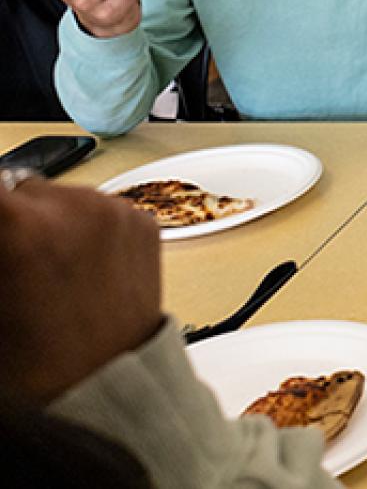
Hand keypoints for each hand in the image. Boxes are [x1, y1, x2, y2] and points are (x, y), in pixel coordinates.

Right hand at [0, 176, 162, 403]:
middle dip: (14, 220)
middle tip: (15, 261)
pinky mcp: (144, 222)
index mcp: (22, 226)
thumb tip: (1, 222)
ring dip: (50, 221)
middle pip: (23, 190)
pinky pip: (101, 209)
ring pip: (62, 196)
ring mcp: (115, 212)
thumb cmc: (40, 361)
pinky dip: (87, 228)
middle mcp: (75, 208)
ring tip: (51, 269)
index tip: (2, 237)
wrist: (106, 385)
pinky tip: (83, 268)